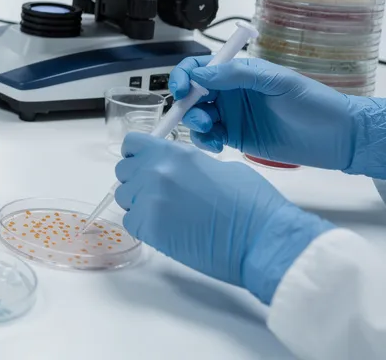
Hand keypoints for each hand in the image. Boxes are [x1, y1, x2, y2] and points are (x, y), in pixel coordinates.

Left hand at [115, 133, 332, 303]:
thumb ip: (189, 165)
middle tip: (160, 194)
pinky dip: (143, 226)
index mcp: (175, 153)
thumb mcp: (222, 168)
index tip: (144, 163)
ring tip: (168, 214)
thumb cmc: (253, 206)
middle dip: (136, 181)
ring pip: (124, 198)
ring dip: (139, 204)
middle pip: (123, 172)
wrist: (262, 240)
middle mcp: (156, 172)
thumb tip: (178, 172)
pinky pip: (130, 222)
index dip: (136, 155)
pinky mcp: (149, 228)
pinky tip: (167, 230)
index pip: (133, 144)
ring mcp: (150, 200)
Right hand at [169, 55, 357, 168]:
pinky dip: (205, 141)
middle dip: (186, 105)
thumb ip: (237, 75)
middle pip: (192, 94)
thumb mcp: (276, 81)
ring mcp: (232, 115)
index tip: (180, 91)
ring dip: (195, 124)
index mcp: (238, 73)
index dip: (184, 77)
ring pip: (197, 117)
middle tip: (199, 119)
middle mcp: (230, 92)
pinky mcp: (235, 138)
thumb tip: (199, 76)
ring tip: (212, 134)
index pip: (200, 68)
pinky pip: (209, 137)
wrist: (337, 136)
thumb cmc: (313, 102)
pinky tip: (216, 146)